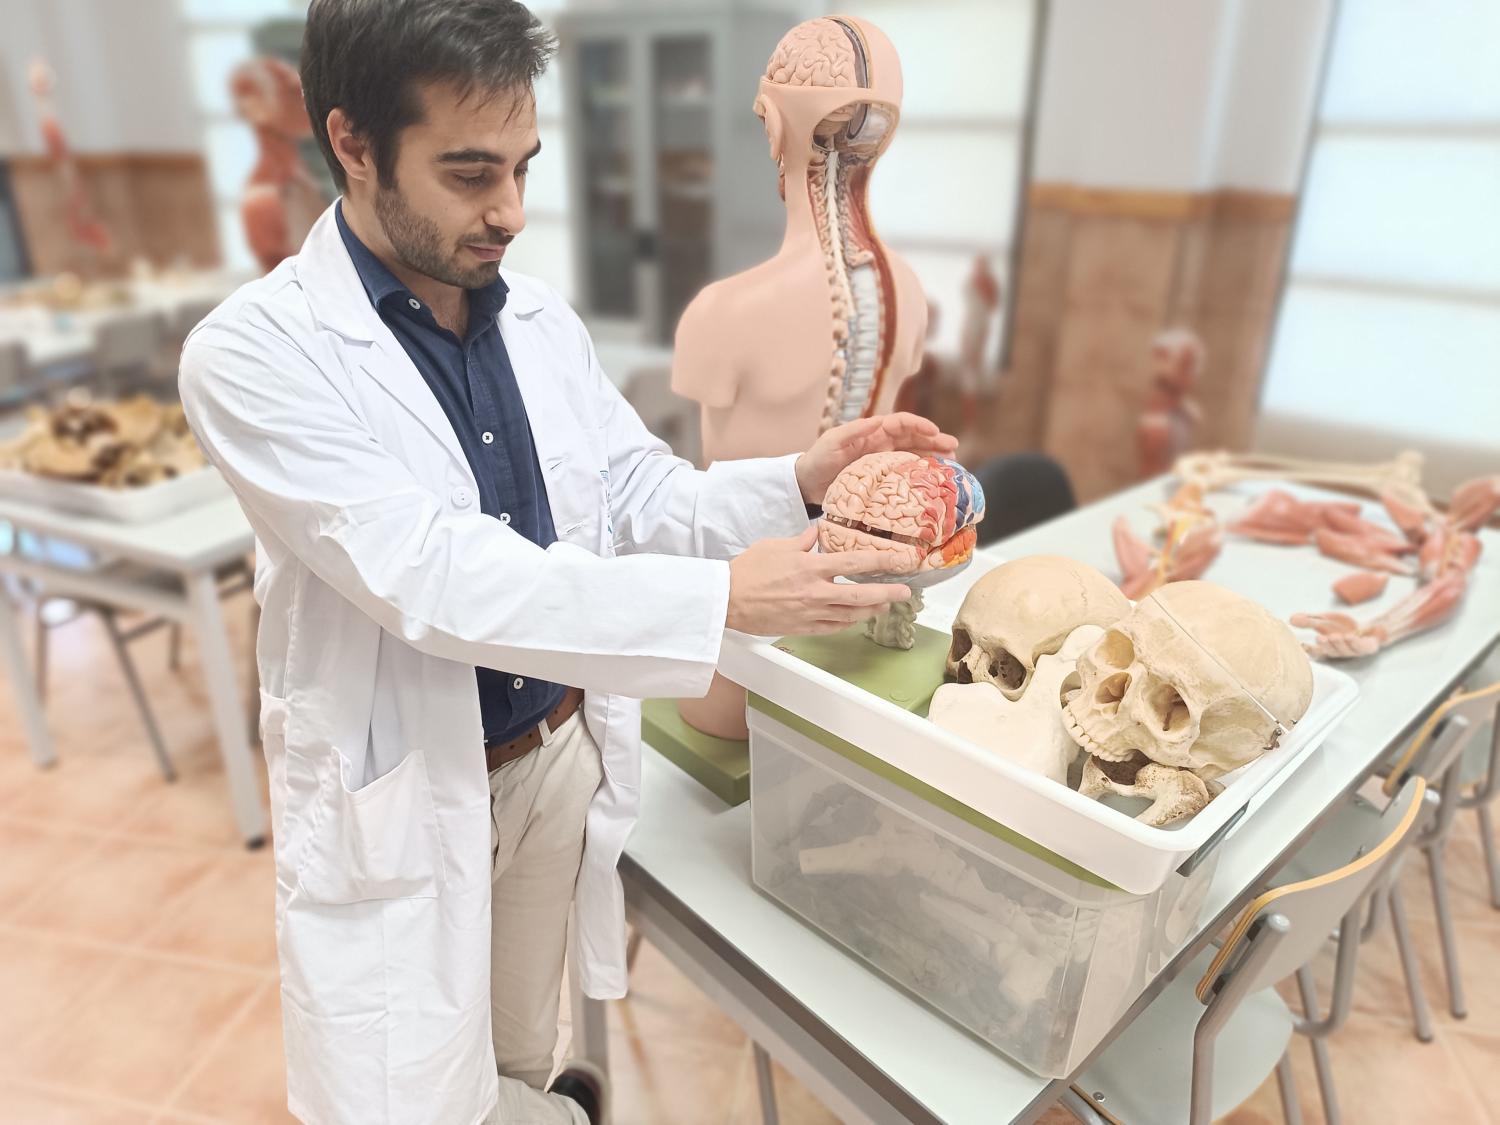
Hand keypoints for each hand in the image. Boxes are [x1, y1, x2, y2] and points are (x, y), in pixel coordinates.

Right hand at [726, 526, 912, 635]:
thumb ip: (802, 541)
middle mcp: (815, 591)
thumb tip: (817, 533)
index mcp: (810, 567)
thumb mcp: (776, 545)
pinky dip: (847, 622)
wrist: (726, 599)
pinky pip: (833, 627)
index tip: (898, 559)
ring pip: (851, 614)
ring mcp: (811, 613)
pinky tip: (855, 618)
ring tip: (884, 605)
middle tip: (905, 592)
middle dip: (887, 593)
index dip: (880, 560)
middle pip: (861, 594)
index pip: (854, 562)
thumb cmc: (747, 570)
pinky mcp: (803, 628)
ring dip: (871, 610)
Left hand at [794, 413, 958, 504]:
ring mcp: (884, 461)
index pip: (901, 423)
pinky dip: (922, 472)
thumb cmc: (817, 459)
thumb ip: (854, 431)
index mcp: (872, 432)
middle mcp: (882, 444)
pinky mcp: (883, 478)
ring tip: (953, 462)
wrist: (807, 483)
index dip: (919, 425)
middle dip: (935, 440)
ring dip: (934, 456)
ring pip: (915, 454)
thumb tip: (877, 422)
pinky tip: (936, 478)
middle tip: (954, 448)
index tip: (934, 431)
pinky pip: (907, 472)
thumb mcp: (832, 442)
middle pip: (914, 438)